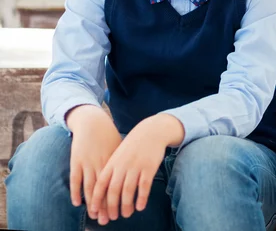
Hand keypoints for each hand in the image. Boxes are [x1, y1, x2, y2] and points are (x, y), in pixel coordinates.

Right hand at [67, 105, 121, 223]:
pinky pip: (75, 179)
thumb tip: (133, 177)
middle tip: (108, 220)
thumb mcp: (119, 148)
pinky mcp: (76, 160)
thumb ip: (123, 163)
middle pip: (105, 189)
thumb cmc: (108, 135)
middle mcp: (102, 163)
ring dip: (92, 203)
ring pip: (90, 187)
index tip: (123, 213)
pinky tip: (77, 203)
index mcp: (115, 161)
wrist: (93, 121)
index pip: (118, 185)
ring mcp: (88, 162)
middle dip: (106, 206)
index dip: (120, 200)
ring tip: (94, 216)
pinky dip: (76, 192)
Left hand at [89, 114, 183, 223]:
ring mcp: (136, 166)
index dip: (96, 199)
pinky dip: (141, 198)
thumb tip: (103, 191)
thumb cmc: (132, 146)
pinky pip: (144, 186)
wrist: (151, 132)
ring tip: (126, 214)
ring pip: (128, 190)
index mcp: (112, 163)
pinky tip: (140, 207)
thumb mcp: (118, 155)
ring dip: (126, 205)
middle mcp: (122, 165)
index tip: (94, 212)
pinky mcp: (149, 167)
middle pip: (113, 190)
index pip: (100, 184)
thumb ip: (110, 170)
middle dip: (111, 207)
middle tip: (112, 218)